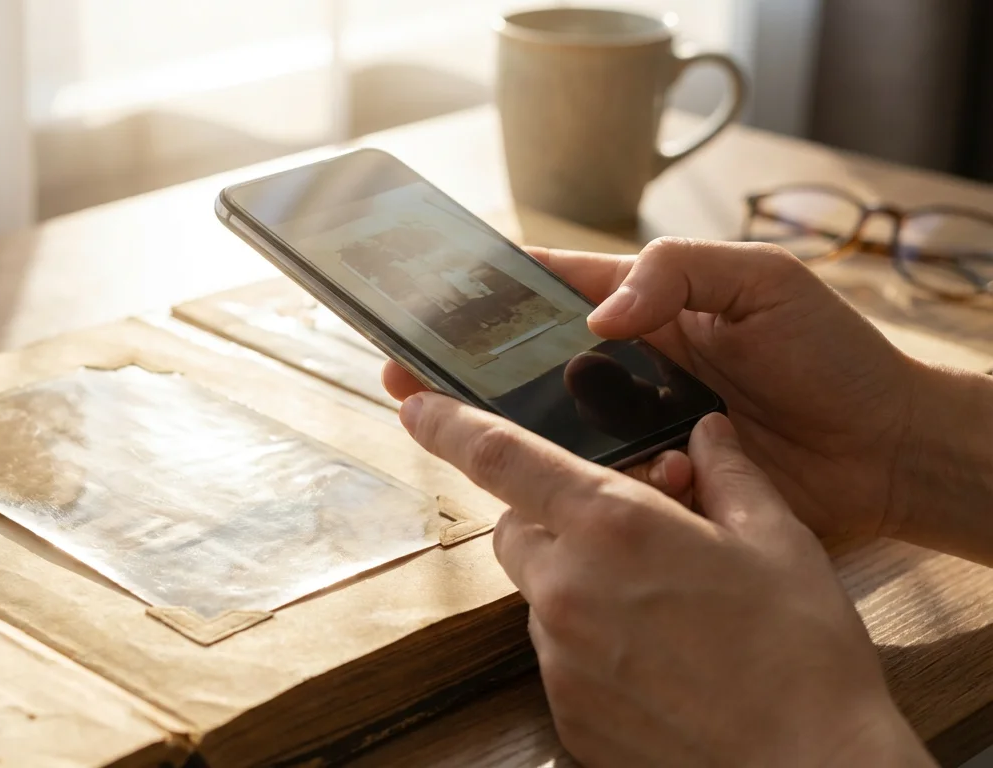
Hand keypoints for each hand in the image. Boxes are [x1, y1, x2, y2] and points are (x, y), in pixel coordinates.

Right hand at [385, 238, 921, 541]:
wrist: (886, 452)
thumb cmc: (833, 354)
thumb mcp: (762, 282)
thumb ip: (679, 273)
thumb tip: (599, 316)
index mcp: (645, 308)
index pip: (546, 289)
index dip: (482, 294)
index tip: (424, 301)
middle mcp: (625, 368)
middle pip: (524, 367)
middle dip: (461, 372)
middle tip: (405, 378)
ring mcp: (634, 429)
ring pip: (549, 433)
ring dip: (510, 436)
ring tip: (458, 434)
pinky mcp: (651, 485)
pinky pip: (594, 487)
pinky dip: (580, 488)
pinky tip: (576, 488)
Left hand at [399, 393, 932, 766]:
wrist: (810, 767)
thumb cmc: (802, 654)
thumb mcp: (777, 540)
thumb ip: (728, 473)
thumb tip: (706, 431)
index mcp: (612, 526)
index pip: (499, 457)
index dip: (447, 423)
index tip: (413, 403)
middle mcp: (567, 586)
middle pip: (514, 528)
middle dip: (550, 516)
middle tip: (622, 532)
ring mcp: (559, 656)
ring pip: (538, 592)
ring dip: (574, 581)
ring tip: (656, 605)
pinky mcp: (565, 709)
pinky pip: (557, 653)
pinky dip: (589, 641)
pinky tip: (653, 656)